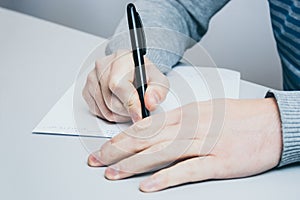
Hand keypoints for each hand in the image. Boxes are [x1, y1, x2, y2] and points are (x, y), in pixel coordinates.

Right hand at [82, 50, 168, 122]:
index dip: (130, 104)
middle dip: (127, 111)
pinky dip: (110, 114)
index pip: (118, 85)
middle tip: (138, 109)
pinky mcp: (87, 89)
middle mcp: (103, 65)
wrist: (133, 71)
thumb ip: (158, 91)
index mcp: (121, 58)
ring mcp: (92, 77)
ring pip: (104, 109)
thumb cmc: (144, 75)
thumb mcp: (159, 81)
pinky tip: (119, 105)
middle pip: (111, 100)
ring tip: (130, 106)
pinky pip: (97, 111)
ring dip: (120, 114)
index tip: (139, 115)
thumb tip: (150, 102)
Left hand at [88, 98, 281, 191]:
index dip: (121, 138)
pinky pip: (187, 170)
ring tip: (113, 173)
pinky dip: (166, 178)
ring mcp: (203, 144)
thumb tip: (155, 130)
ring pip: (161, 153)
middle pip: (146, 139)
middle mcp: (190, 127)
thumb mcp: (204, 111)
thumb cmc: (238, 117)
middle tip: (96, 161)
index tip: (104, 147)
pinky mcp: (218, 162)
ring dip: (134, 164)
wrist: (271, 123)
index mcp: (185, 115)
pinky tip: (148, 186)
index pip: (145, 126)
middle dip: (118, 151)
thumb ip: (179, 121)